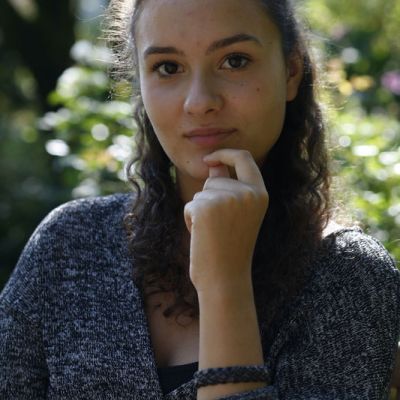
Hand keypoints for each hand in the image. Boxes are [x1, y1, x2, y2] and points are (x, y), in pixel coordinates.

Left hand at [184, 149, 268, 292]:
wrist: (225, 277)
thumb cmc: (231, 248)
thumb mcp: (238, 214)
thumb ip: (229, 188)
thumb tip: (214, 166)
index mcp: (260, 193)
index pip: (244, 158)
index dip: (225, 153)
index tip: (210, 158)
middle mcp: (247, 193)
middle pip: (215, 180)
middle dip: (208, 199)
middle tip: (219, 227)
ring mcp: (227, 199)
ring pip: (201, 193)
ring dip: (200, 211)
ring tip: (212, 233)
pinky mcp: (206, 207)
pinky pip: (190, 205)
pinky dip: (190, 220)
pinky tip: (202, 236)